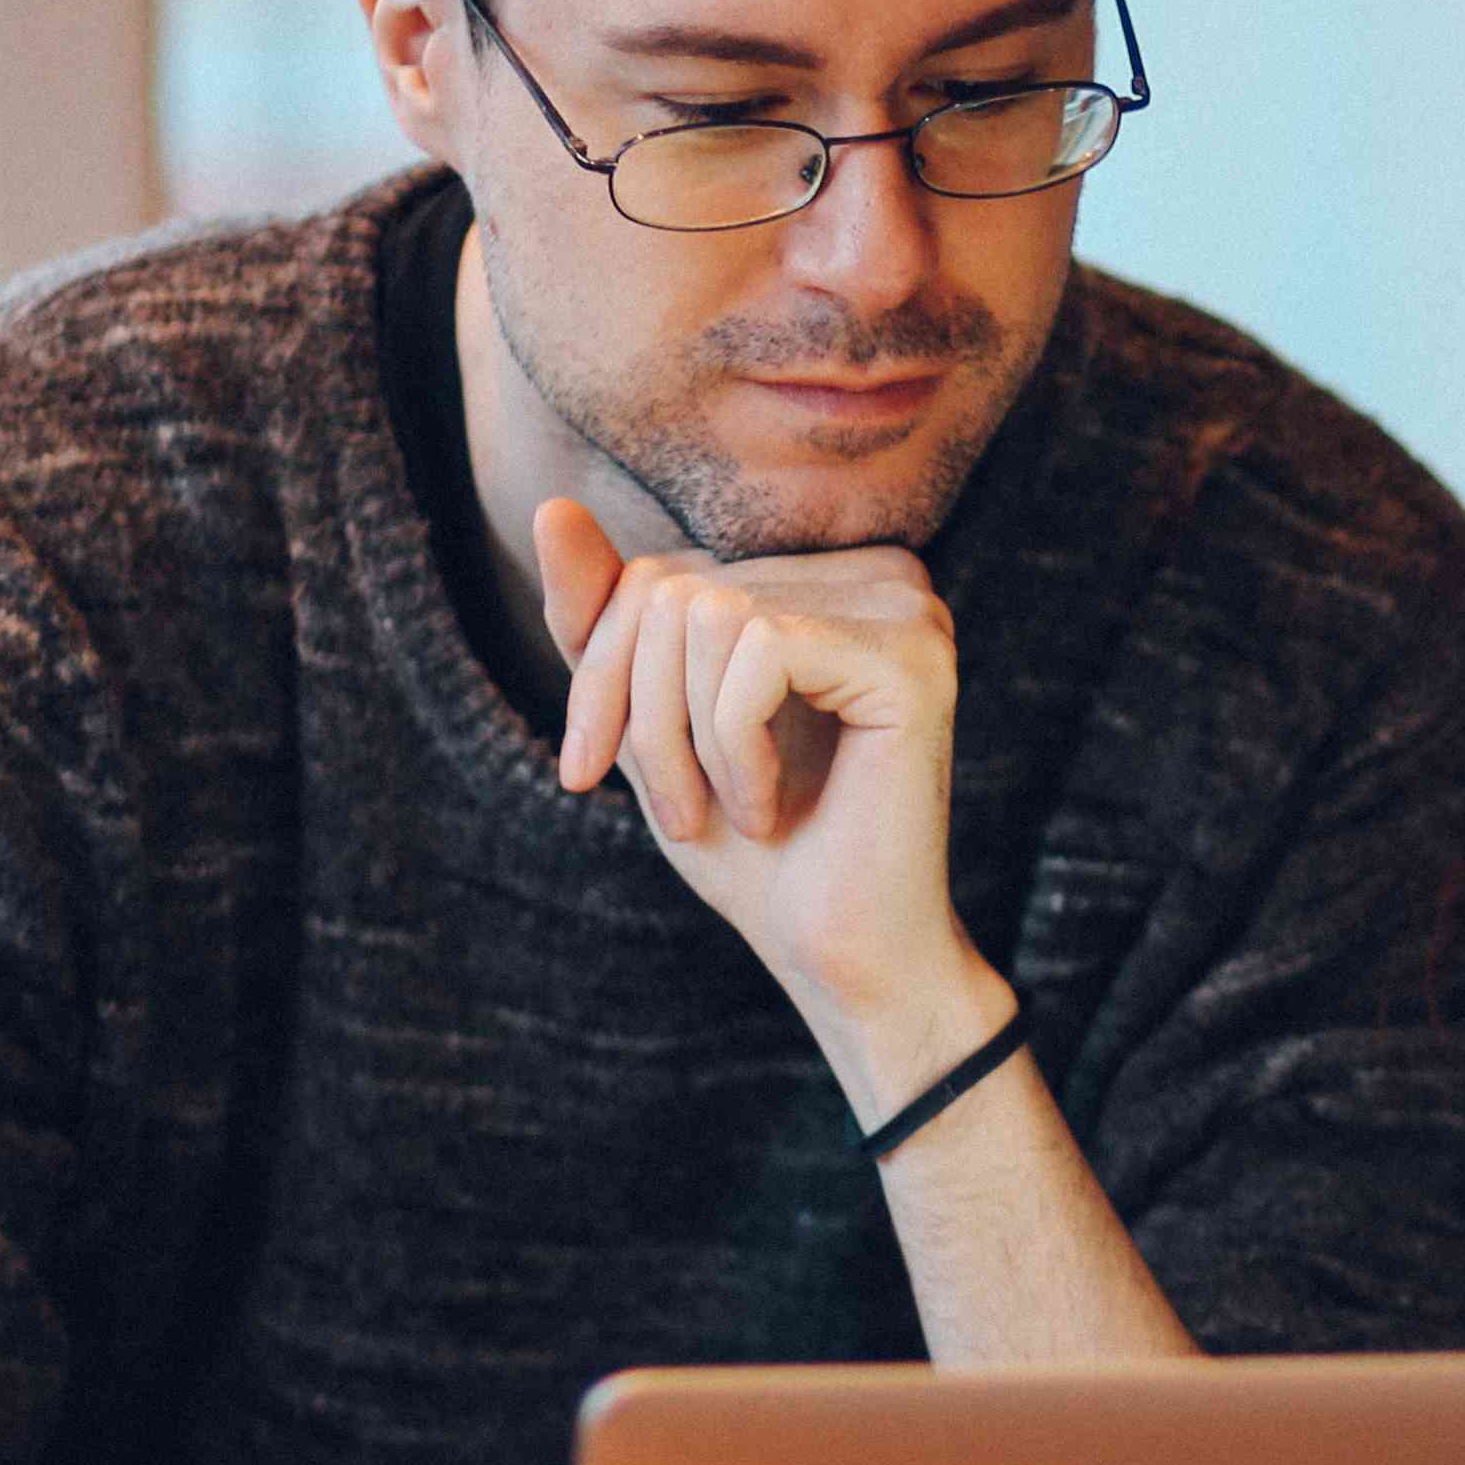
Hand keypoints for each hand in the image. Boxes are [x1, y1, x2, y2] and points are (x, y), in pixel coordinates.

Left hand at [536, 501, 995, 1087]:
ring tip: (734, 814)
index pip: (657, 572)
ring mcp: (904, 605)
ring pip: (708, 614)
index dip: (602, 674)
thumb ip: (601, 620)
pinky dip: (734, 746)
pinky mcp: (912, 654)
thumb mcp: (646, 725)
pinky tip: (772, 810)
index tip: (593, 771)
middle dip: (643, 712)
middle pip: (675, 588)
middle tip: (682, 814)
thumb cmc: (754, 851)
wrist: (840, 957)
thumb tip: (552, 508)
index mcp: (822, 579)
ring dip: (688, 741)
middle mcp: (876, 572)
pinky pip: (757, 651)